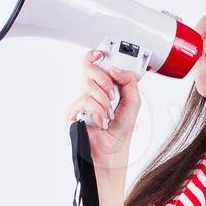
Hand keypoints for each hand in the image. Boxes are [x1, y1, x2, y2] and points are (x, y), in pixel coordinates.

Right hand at [65, 49, 140, 168]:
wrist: (112, 151)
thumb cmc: (120, 131)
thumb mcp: (133, 102)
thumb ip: (129, 81)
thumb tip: (115, 69)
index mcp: (102, 87)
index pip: (93, 65)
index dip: (93, 56)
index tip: (100, 54)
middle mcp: (89, 92)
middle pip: (89, 69)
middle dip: (105, 81)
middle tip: (112, 96)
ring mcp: (79, 102)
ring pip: (89, 86)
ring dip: (104, 102)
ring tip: (108, 115)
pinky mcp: (72, 112)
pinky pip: (85, 101)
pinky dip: (98, 112)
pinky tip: (101, 122)